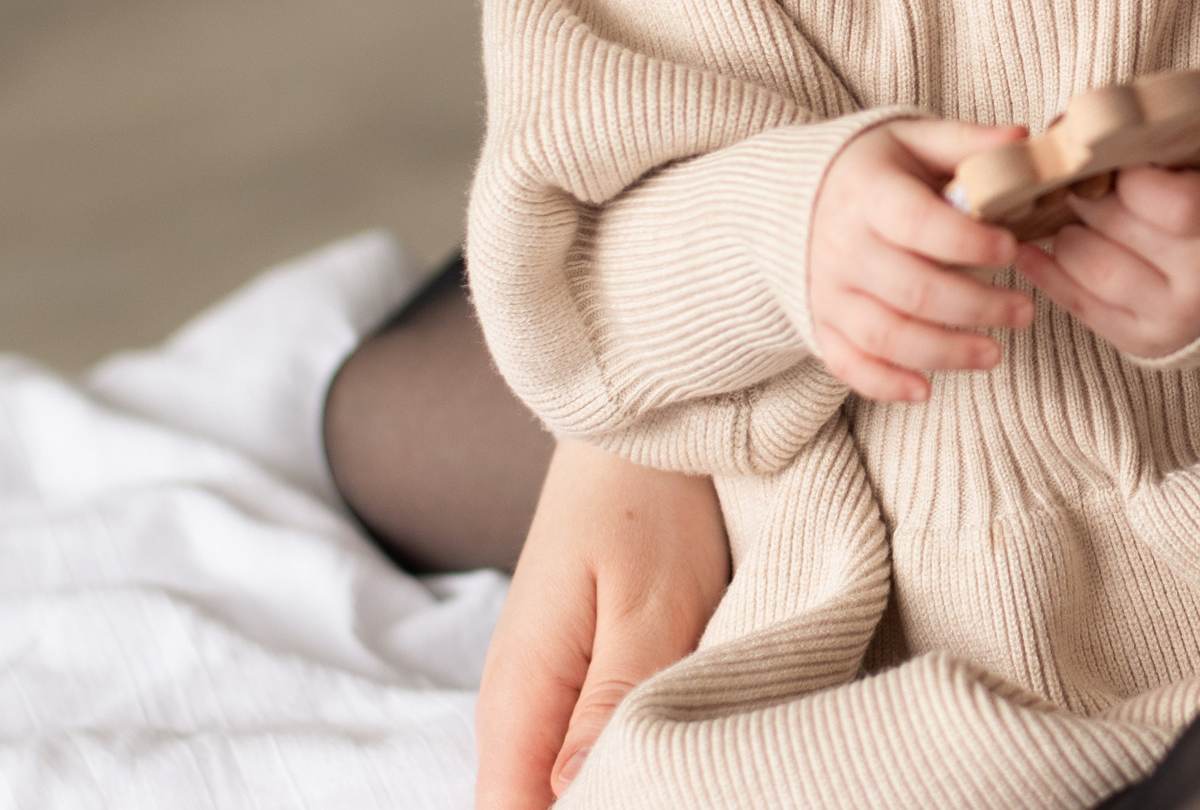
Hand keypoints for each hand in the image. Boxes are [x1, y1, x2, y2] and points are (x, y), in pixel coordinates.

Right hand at [474, 440, 729, 809]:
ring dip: (619, 782)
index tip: (652, 797)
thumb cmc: (651, 502)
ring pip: (559, 783)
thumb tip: (573, 792)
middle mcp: (514, 704)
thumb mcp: (651, 602)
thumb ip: (613, 701)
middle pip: (533, 808)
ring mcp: (541, 689)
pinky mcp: (574, 672)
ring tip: (685, 768)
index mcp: (519, 695)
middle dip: (607, 803)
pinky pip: (581, 744)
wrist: (638, 428)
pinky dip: (624, 752)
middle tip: (681, 777)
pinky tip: (672, 741)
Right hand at [810, 118, 1034, 401]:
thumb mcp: (912, 138)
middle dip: (978, 306)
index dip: (969, 242)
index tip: (1012, 248)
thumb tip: (1024, 142)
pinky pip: (848, 364)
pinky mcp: (820, 324)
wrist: (785, 195)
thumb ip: (967, 142)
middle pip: (914, 291)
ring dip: (946, 352)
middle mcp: (843, 246)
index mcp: (869, 193)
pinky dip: (884, 384)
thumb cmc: (870, 166)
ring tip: (995, 353)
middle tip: (1025, 310)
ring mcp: (828, 291)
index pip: (919, 224)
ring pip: (888, 337)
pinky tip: (926, 389)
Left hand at [1011, 164, 1199, 358]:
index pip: (1178, 204)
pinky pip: (1076, 302)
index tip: (1122, 167)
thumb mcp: (1197, 166)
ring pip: (1086, 262)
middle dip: (1088, 196)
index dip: (1135, 179)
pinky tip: (1034, 248)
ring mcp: (1173, 315)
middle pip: (1116, 224)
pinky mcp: (1141, 340)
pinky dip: (1047, 269)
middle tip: (1083, 183)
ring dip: (1067, 233)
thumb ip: (1146, 147)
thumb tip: (1061, 132)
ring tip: (1079, 219)